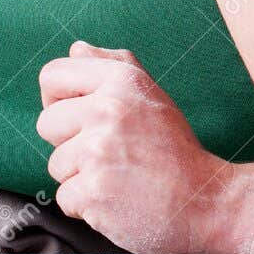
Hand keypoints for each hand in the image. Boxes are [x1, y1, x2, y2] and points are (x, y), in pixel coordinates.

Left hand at [37, 42, 237, 253]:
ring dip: (80, 176)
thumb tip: (76, 49)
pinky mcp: (92, 190)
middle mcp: (109, 109)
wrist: (205, 200)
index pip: (52, 75)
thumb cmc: (174, 150)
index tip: (85, 116)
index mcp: (123, 80)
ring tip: (120, 175)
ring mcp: (99, 151)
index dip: (61, 98)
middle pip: (47, 123)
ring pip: (55, 164)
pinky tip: (118, 197)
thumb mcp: (152, 97)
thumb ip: (113, 67)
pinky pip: (64, 197)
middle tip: (113, 151)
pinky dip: (87, 204)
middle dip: (71, 141)